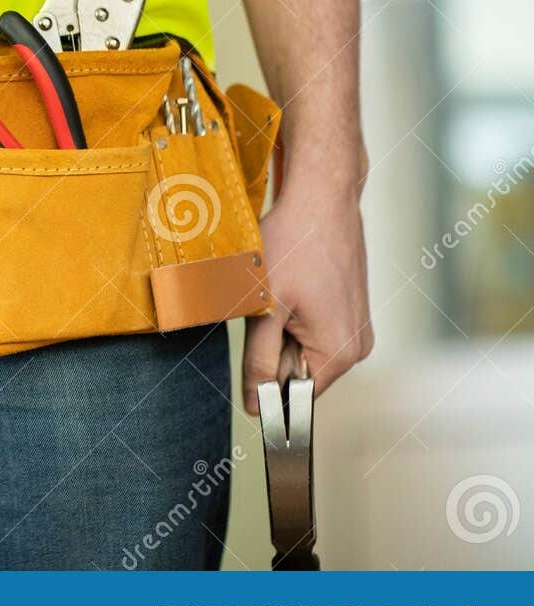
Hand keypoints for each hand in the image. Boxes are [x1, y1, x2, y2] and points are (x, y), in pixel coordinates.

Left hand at [241, 174, 372, 412]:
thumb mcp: (265, 305)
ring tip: (277, 293)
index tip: (249, 359)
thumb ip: (259, 359)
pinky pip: (311, 330)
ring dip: (278, 330)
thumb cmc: (293, 243)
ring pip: (301, 349)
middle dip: (271, 349)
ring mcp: (356, 329)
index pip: (296, 398)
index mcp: (338, 353)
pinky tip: (287, 287)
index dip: (265, 388)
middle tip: (264, 308)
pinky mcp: (349, 311)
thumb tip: (256, 406)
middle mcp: (356, 347)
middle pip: (298, 373)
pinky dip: (290, 316)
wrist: (322, 198)